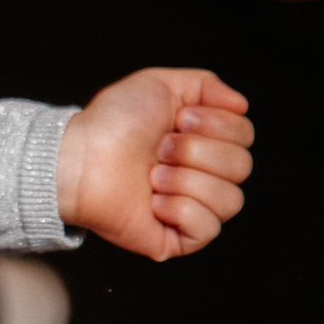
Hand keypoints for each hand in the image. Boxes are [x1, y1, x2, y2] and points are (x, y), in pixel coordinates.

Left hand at [55, 69, 252, 260]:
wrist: (79, 156)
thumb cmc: (112, 121)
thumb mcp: (159, 85)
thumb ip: (205, 85)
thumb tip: (241, 105)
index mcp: (203, 141)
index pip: (244, 135)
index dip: (215, 124)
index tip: (178, 119)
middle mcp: (203, 175)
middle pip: (242, 166)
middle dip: (196, 151)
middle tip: (158, 149)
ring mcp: (192, 207)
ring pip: (231, 200)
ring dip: (186, 180)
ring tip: (151, 176)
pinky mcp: (179, 238)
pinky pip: (208, 228)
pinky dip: (180, 209)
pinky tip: (153, 202)